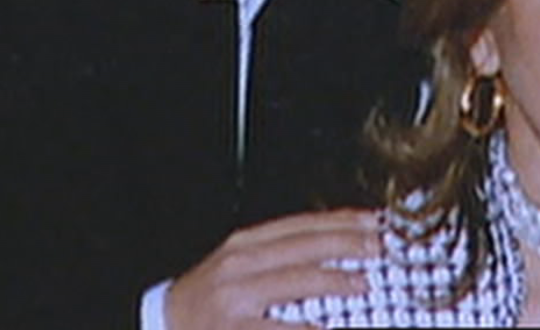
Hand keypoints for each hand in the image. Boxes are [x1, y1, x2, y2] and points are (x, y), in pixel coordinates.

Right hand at [164, 208, 380, 328]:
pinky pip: (277, 327)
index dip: (340, 220)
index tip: (373, 220)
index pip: (300, 225)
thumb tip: (333, 249)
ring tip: (363, 281)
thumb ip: (278, 256)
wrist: (159, 326)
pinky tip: (327, 327)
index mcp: (243, 246)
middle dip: (346, 243)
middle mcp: (239, 267)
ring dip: (334, 280)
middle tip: (380, 245)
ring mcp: (235, 300)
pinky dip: (306, 327)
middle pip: (303, 246)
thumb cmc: (206, 301)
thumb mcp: (236, 268)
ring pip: (293, 280)